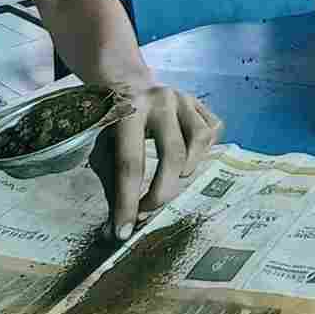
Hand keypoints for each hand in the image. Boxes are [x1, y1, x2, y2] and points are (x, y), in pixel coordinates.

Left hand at [87, 79, 223, 239]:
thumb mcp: (101, 145)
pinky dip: (203, 151)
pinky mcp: (199, 102)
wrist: (124, 81)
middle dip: (161, 193)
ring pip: (199, 142)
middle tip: (148, 211)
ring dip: (185, 171)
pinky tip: (187, 156)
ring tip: (170, 179)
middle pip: (172, 156)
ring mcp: (184, 98)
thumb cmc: (110, 122)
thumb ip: (109, 182)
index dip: (127, 202)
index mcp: (128, 110)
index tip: (124, 232)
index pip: (131, 164)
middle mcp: (160, 100)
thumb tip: (112, 232)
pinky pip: (213, 130)